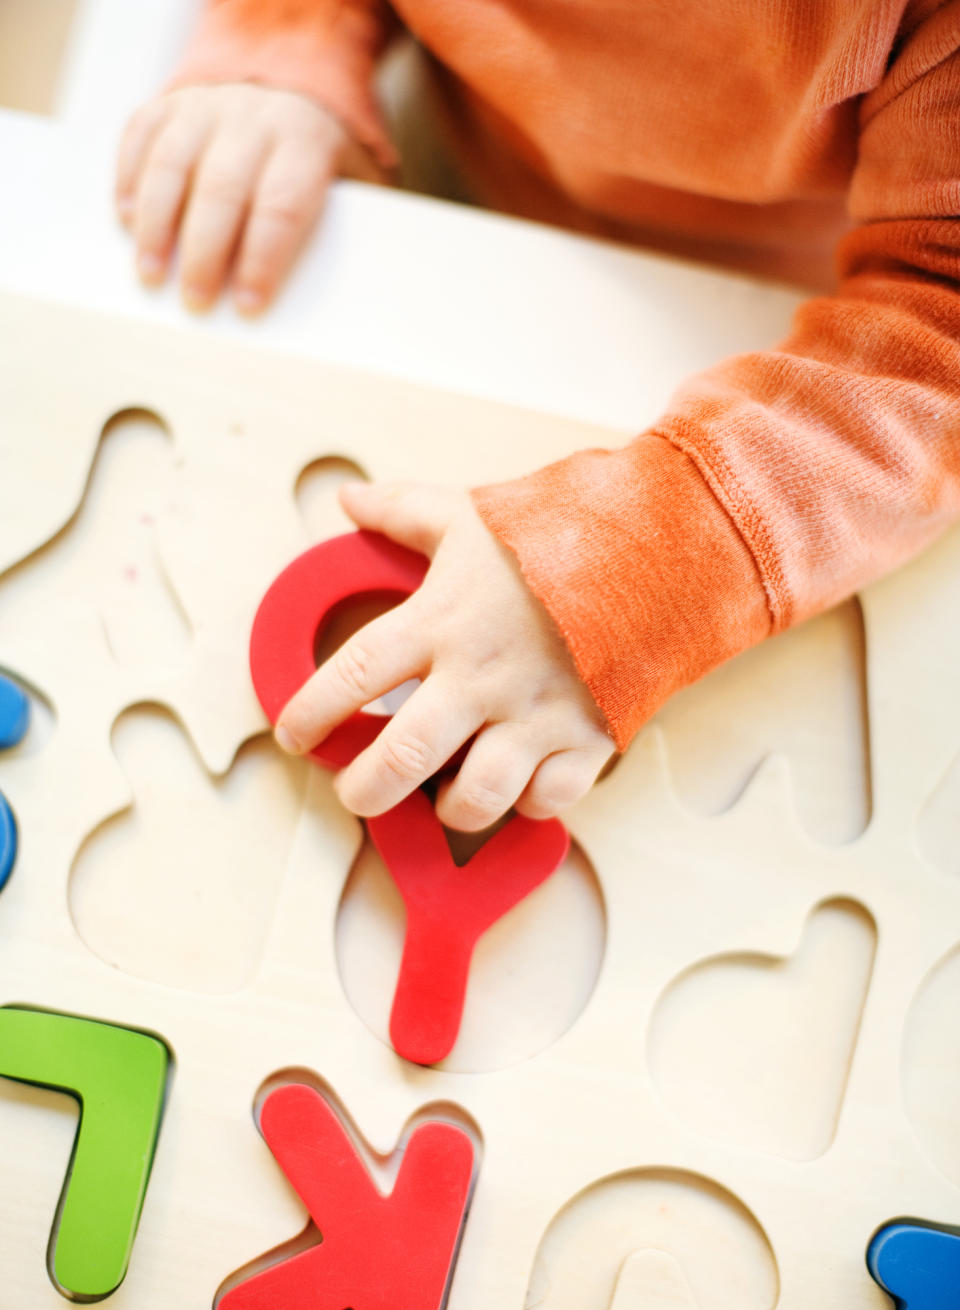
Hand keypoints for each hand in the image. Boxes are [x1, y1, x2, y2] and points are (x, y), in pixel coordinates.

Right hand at [116, 83, 387, 313]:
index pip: (282, 205)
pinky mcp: (170, 102)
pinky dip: (128, 180)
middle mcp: (254, 116)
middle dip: (205, 252)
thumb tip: (320, 293)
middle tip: (196, 301)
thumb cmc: (319, 156)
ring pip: (172, 164)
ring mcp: (207, 104)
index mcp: (306, 140)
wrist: (288, 75)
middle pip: (222, 188)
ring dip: (156, 224)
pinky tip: (125, 222)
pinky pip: (140, 137)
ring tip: (151, 274)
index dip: (263, 259)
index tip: (249, 305)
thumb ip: (342, 222)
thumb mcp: (353, 178)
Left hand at [275, 482, 615, 830]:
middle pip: (401, 759)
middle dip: (362, 789)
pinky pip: (545, 800)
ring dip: (447, 810)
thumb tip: (347, 499)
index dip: (310, 714)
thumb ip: (403, 512)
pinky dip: (524, 804)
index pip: (352, 676)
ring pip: (474, 798)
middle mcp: (480, 676)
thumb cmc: (560, 531)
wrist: (664, 547)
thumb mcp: (472, 514)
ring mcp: (536, 714)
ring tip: (437, 798)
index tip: (294, 734)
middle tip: (353, 791)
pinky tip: (513, 787)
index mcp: (441, 620)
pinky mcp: (588, 737)